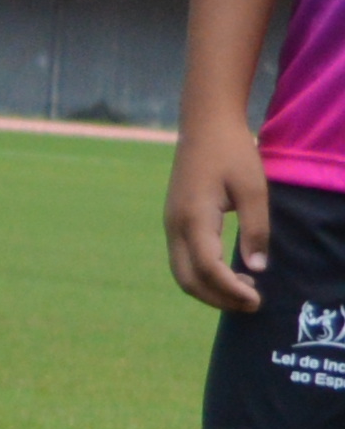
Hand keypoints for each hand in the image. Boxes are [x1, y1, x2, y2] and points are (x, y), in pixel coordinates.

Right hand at [172, 120, 278, 314]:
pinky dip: (204, 276)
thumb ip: (255, 229)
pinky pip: (183, 260)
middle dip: (218, 299)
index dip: (231, 290)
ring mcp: (171, 224)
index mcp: (194, 218)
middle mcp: (175, 226)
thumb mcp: (253, 189)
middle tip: (253, 304)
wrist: (205, 125)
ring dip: (211, 289)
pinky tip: (231, 271)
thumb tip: (257, 268)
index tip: (258, 299)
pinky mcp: (174, 221)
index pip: (208, 269)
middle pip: (188, 280)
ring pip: (182, 273)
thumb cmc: (232, 153)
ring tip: (245, 290)